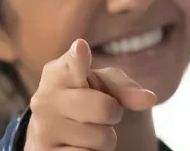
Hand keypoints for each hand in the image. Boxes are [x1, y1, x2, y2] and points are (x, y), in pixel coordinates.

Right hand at [24, 39, 159, 150]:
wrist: (62, 136)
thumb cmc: (88, 102)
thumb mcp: (107, 88)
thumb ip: (127, 88)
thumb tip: (148, 99)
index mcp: (59, 73)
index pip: (72, 64)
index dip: (78, 59)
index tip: (81, 48)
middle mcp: (44, 99)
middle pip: (104, 108)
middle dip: (113, 114)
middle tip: (102, 113)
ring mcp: (42, 129)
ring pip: (100, 138)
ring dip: (103, 139)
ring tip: (88, 132)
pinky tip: (78, 147)